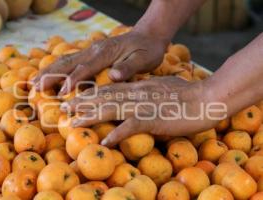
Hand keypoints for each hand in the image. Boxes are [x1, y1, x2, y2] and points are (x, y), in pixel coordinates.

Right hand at [32, 31, 168, 93]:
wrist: (148, 36)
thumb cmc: (147, 50)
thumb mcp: (144, 59)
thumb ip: (129, 67)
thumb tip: (113, 76)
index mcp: (106, 52)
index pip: (85, 67)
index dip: (73, 80)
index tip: (61, 93)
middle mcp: (95, 50)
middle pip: (68, 62)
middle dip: (51, 75)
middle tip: (35, 87)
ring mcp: (91, 50)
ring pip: (66, 60)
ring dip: (49, 71)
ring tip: (33, 81)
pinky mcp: (92, 53)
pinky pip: (71, 60)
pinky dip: (57, 68)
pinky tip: (48, 75)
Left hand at [61, 76, 223, 146]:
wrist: (207, 98)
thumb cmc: (189, 93)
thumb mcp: (164, 85)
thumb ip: (148, 88)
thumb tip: (140, 89)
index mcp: (139, 86)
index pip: (109, 88)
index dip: (90, 93)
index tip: (76, 97)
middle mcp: (137, 93)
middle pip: (104, 97)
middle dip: (82, 103)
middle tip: (63, 108)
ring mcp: (143, 105)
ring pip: (110, 109)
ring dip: (90, 116)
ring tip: (73, 123)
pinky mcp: (153, 119)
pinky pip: (130, 127)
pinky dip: (116, 134)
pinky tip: (104, 141)